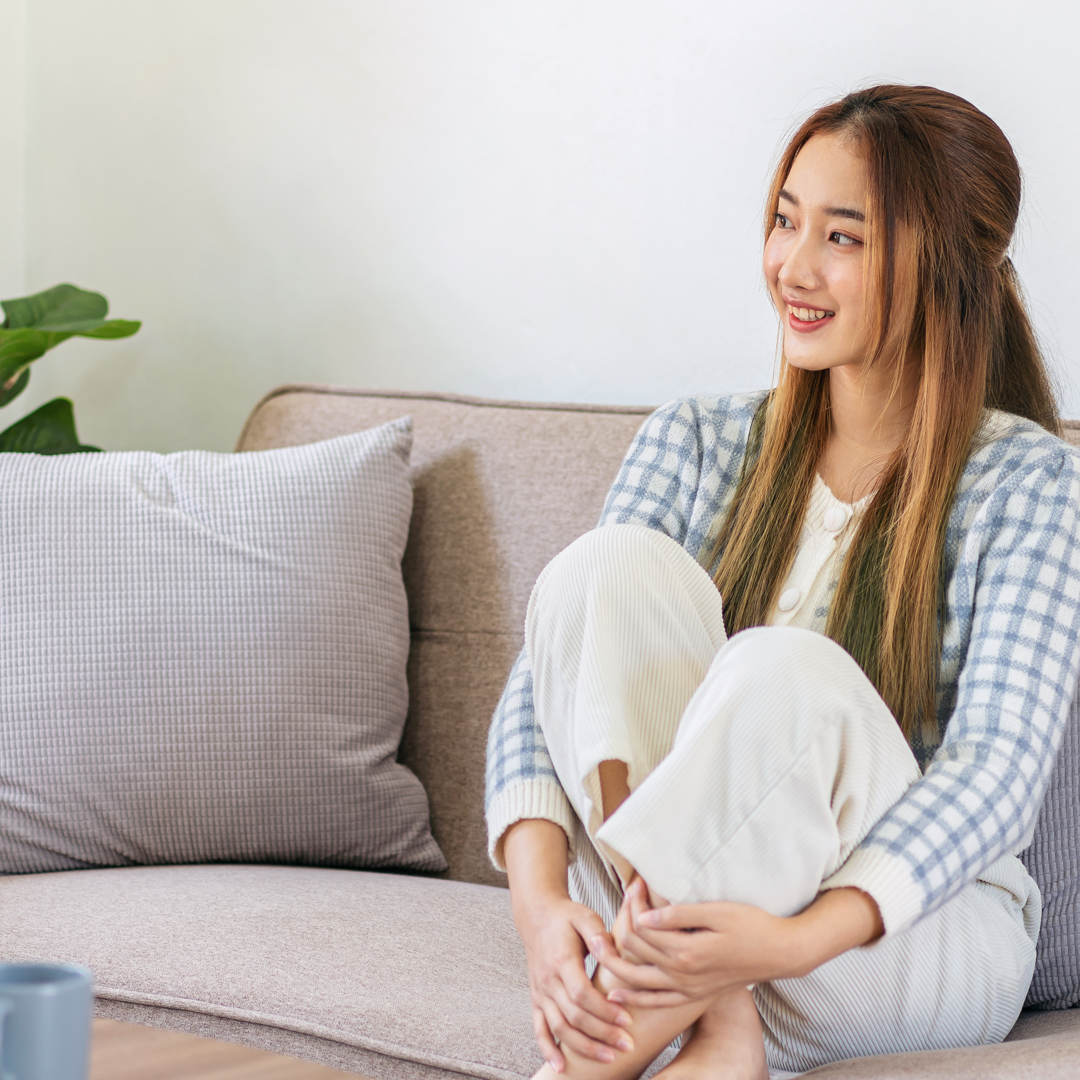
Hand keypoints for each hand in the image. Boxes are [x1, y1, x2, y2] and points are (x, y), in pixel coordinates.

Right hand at [520, 896, 635, 1068]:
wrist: (537, 916)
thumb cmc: (567, 917)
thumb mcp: (585, 916)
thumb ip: (598, 932)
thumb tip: (609, 949)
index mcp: (562, 960)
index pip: (582, 994)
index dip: (604, 1011)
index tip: (627, 1019)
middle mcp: (548, 980)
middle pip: (574, 1016)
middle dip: (602, 1034)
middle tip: (628, 1044)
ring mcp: (540, 992)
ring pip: (559, 1027)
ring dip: (584, 1047)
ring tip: (609, 1057)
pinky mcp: (536, 999)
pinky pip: (539, 1029)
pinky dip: (549, 1050)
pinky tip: (562, 1067)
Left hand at [592, 879, 882, 1008]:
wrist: (780, 953)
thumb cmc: (751, 925)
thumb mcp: (717, 912)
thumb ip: (679, 915)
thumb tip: (645, 915)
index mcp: (686, 951)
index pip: (643, 928)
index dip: (634, 903)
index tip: (635, 883)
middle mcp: (682, 974)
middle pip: (636, 949)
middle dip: (624, 922)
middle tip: (627, 898)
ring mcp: (687, 988)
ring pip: (638, 979)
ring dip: (616, 962)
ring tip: (601, 943)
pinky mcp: (694, 995)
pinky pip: (657, 1002)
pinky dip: (635, 998)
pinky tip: (617, 993)